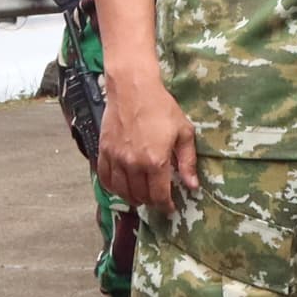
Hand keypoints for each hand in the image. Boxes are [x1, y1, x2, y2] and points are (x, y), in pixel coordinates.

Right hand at [98, 71, 201, 215]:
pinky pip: (105, 179)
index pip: (159, 195)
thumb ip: (188, 162)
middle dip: (151, 201)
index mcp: (155, 161)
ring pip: (121, 191)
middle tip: (158, 199)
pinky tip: (122, 187)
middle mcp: (133, 164)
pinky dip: (113, 188)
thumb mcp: (184, 132)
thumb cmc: (161, 107)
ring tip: (141, 196)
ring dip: (133, 197)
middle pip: (140, 195)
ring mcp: (116, 159)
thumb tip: (192, 186)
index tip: (170, 207)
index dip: (165, 206)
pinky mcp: (104, 151)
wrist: (133, 88)